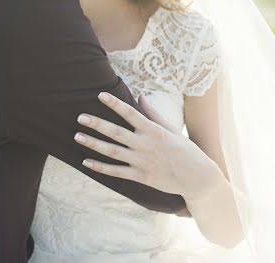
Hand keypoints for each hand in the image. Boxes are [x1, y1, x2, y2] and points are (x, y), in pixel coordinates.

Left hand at [75, 92, 222, 200]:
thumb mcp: (171, 129)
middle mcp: (145, 145)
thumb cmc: (185, 150)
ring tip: (77, 136)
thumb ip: (153, 114)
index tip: (100, 95)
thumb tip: (139, 96)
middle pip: (116, 132)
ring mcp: (142, 162)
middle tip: (80, 117)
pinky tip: (86, 162)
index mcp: (153, 131)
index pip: (130, 113)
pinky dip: (100, 167)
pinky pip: (116, 172)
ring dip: (93, 144)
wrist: (197, 177)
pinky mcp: (141, 177)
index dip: (115, 104)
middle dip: (96, 124)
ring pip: (112, 152)